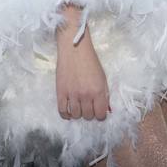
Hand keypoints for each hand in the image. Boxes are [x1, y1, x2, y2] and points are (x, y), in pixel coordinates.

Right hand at [55, 5, 108, 121]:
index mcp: (99, 90)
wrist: (74, 50)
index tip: (99, 112)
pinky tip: (70, 111)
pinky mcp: (60, 93)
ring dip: (79, 113)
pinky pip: (62, 112)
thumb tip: (106, 109)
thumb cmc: (91, 62)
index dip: (101, 115)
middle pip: (88, 116)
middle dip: (90, 114)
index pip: (101, 114)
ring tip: (80, 106)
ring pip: (76, 115)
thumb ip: (104, 94)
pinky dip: (66, 115)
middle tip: (89, 107)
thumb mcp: (103, 77)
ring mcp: (72, 95)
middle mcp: (86, 95)